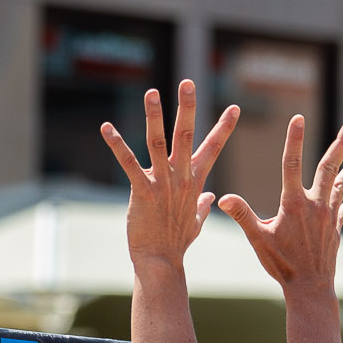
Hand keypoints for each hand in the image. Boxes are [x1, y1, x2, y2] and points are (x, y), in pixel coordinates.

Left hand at [100, 81, 237, 269]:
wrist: (161, 260)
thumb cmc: (177, 242)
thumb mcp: (196, 222)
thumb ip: (204, 206)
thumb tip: (212, 198)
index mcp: (195, 181)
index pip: (213, 148)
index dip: (223, 128)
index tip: (235, 107)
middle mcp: (181, 177)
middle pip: (186, 135)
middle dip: (188, 107)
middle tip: (188, 82)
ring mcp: (162, 183)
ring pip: (159, 143)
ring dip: (154, 116)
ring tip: (152, 92)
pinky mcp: (142, 191)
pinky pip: (128, 163)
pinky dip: (117, 144)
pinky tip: (106, 128)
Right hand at [216, 116, 342, 292]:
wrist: (310, 288)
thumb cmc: (281, 265)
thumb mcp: (257, 239)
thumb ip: (242, 215)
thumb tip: (223, 198)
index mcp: (294, 204)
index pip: (292, 164)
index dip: (294, 140)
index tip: (297, 118)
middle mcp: (315, 205)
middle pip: (329, 166)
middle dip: (341, 143)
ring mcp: (328, 216)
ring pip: (341, 185)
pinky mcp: (335, 229)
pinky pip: (342, 210)